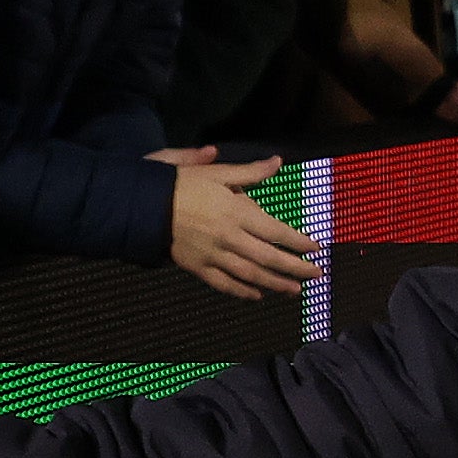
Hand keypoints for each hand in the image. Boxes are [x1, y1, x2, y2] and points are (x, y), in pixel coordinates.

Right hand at [166, 154, 318, 299]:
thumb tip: (277, 162)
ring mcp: (213, 256)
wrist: (140, 204)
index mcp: (236, 211)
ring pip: (250, 275)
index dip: (298, 241)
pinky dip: (242, 291)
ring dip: (275, 283)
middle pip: (269, 257)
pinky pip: (224, 283)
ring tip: (295, 290)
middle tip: (315, 274)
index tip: (316, 247)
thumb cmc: (178, 183)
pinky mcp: (197, 267)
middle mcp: (229, 237)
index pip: (276, 231)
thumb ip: (249, 172)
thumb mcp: (215, 171)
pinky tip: (257, 295)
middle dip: (295, 267)